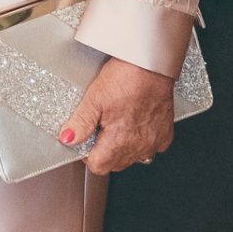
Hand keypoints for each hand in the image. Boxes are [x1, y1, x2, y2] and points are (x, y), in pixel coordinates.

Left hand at [60, 56, 175, 174]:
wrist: (153, 65)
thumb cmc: (128, 78)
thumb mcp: (95, 98)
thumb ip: (80, 122)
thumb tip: (67, 139)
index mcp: (119, 141)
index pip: (98, 166)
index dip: (86, 155)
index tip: (84, 140)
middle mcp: (139, 146)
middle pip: (114, 163)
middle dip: (103, 150)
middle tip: (99, 127)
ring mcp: (153, 141)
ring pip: (133, 157)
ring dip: (122, 146)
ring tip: (116, 122)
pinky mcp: (165, 134)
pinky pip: (150, 146)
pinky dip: (141, 139)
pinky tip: (135, 123)